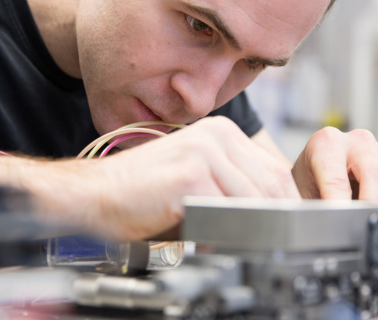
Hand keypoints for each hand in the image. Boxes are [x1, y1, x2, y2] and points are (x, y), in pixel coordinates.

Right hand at [35, 116, 299, 241]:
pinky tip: (212, 243)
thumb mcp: (198, 183)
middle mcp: (216, 134)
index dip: (283, 206)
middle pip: (271, 185)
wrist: (94, 195)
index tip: (281, 231)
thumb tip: (274, 216)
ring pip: (253, 200)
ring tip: (234, 245)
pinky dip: (225, 234)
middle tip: (264, 245)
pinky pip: (227, 212)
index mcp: (221, 132)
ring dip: (248, 230)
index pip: (274, 171)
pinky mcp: (191, 172)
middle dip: (272, 221)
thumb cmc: (143, 195)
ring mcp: (204, 150)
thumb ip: (234, 189)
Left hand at [291, 127, 377, 221]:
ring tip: (371, 227)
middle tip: (365, 232)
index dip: (341, 208)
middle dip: (372, 211)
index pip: (338, 179)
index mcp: (327, 143)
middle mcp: (357, 141)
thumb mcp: (302, 194)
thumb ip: (316, 210)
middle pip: (377, 176)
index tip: (341, 228)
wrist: (317, 171)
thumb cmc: (309, 181)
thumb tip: (330, 230)